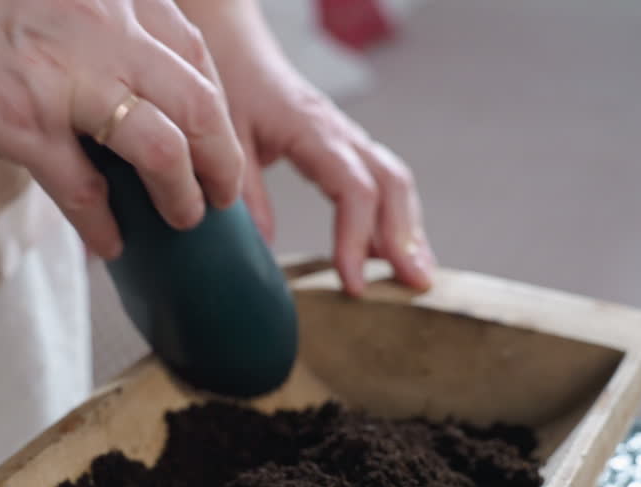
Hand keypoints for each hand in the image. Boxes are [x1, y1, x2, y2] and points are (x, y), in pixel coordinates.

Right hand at [0, 0, 247, 258]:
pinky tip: (111, 244)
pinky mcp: (22, 123)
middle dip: (222, 158)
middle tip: (224, 192)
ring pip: (161, 146)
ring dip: (182, 192)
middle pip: (198, 101)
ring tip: (184, 218)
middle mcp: (100, 29)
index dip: (218, 105)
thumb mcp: (55, 3)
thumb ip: (102, 31)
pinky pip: (84, 188)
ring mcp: (63, 77)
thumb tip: (137, 91)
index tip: (222, 139)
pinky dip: (104, 224)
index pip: (194, 53)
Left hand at [178, 0, 434, 295]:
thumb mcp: (226, 141)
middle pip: (391, 185)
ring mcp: (346, 138)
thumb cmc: (228, 85)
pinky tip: (393, 251)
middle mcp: (339, 132)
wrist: (233, 46)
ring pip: (395, 183)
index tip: (352, 282)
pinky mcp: (343, 146)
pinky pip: (381, 181)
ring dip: (408, 230)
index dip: (357, 238)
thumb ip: (244, 194)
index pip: (354, 189)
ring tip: (415, 278)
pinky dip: (394, 217)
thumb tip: (265, 249)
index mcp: (312, 130)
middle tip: (414, 287)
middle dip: (405, 238)